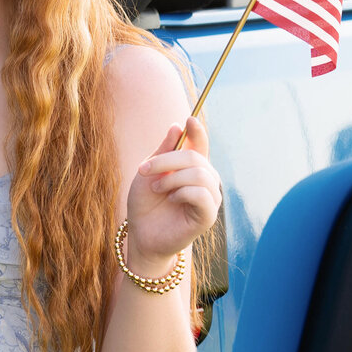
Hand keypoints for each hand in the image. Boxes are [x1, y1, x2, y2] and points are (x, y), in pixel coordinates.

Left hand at [124, 116, 221, 271]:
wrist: (141, 233)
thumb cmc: (145, 203)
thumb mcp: (149, 172)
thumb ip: (163, 150)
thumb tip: (178, 126)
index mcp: (192, 168)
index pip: (200, 144)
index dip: (197, 131)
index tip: (189, 119)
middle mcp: (205, 181)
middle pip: (195, 157)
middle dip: (166, 160)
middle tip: (144, 170)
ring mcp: (209, 198)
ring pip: (199, 174)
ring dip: (172, 178)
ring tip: (157, 188)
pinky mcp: (208, 216)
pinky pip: (202, 195)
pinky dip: (182, 192)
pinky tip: (171, 199)